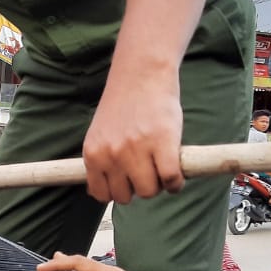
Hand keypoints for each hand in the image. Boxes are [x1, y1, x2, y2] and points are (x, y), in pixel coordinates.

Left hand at [81, 71, 182, 203]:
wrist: (142, 74)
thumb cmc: (124, 104)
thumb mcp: (101, 134)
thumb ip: (103, 159)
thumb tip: (106, 191)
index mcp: (93, 154)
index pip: (100, 194)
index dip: (117, 191)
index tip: (128, 181)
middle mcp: (111, 155)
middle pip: (126, 196)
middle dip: (138, 187)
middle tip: (148, 170)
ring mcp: (136, 151)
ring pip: (148, 191)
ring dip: (158, 185)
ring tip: (161, 167)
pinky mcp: (162, 144)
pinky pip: (170, 180)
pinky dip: (176, 182)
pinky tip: (177, 173)